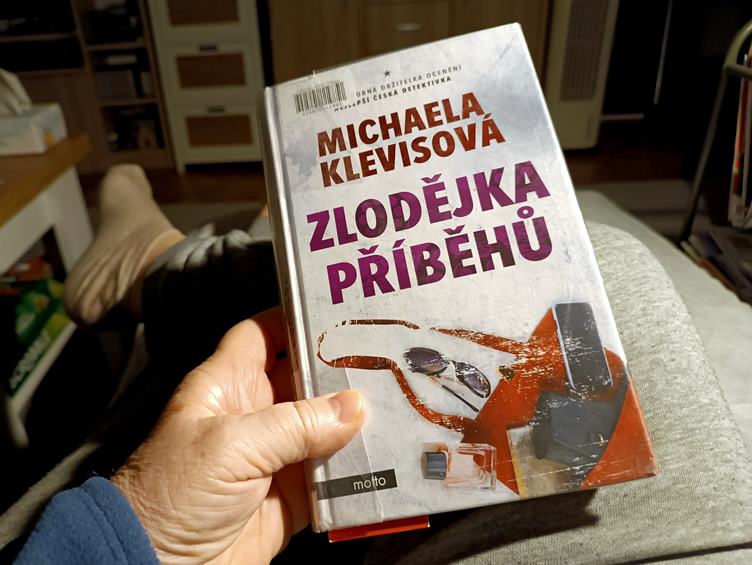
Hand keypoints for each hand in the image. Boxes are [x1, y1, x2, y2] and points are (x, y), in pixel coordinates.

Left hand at [112, 307, 364, 563]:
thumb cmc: (172, 494)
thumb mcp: (230, 446)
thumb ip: (295, 424)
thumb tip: (353, 407)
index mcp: (228, 385)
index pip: (263, 335)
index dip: (296, 319)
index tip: (339, 312)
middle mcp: (255, 414)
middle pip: (305, 379)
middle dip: (341, 371)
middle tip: (384, 359)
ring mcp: (275, 455)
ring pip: (325, 427)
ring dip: (355, 423)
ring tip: (396, 405)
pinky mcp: (292, 495)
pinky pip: (333, 475)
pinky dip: (357, 470)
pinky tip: (384, 458)